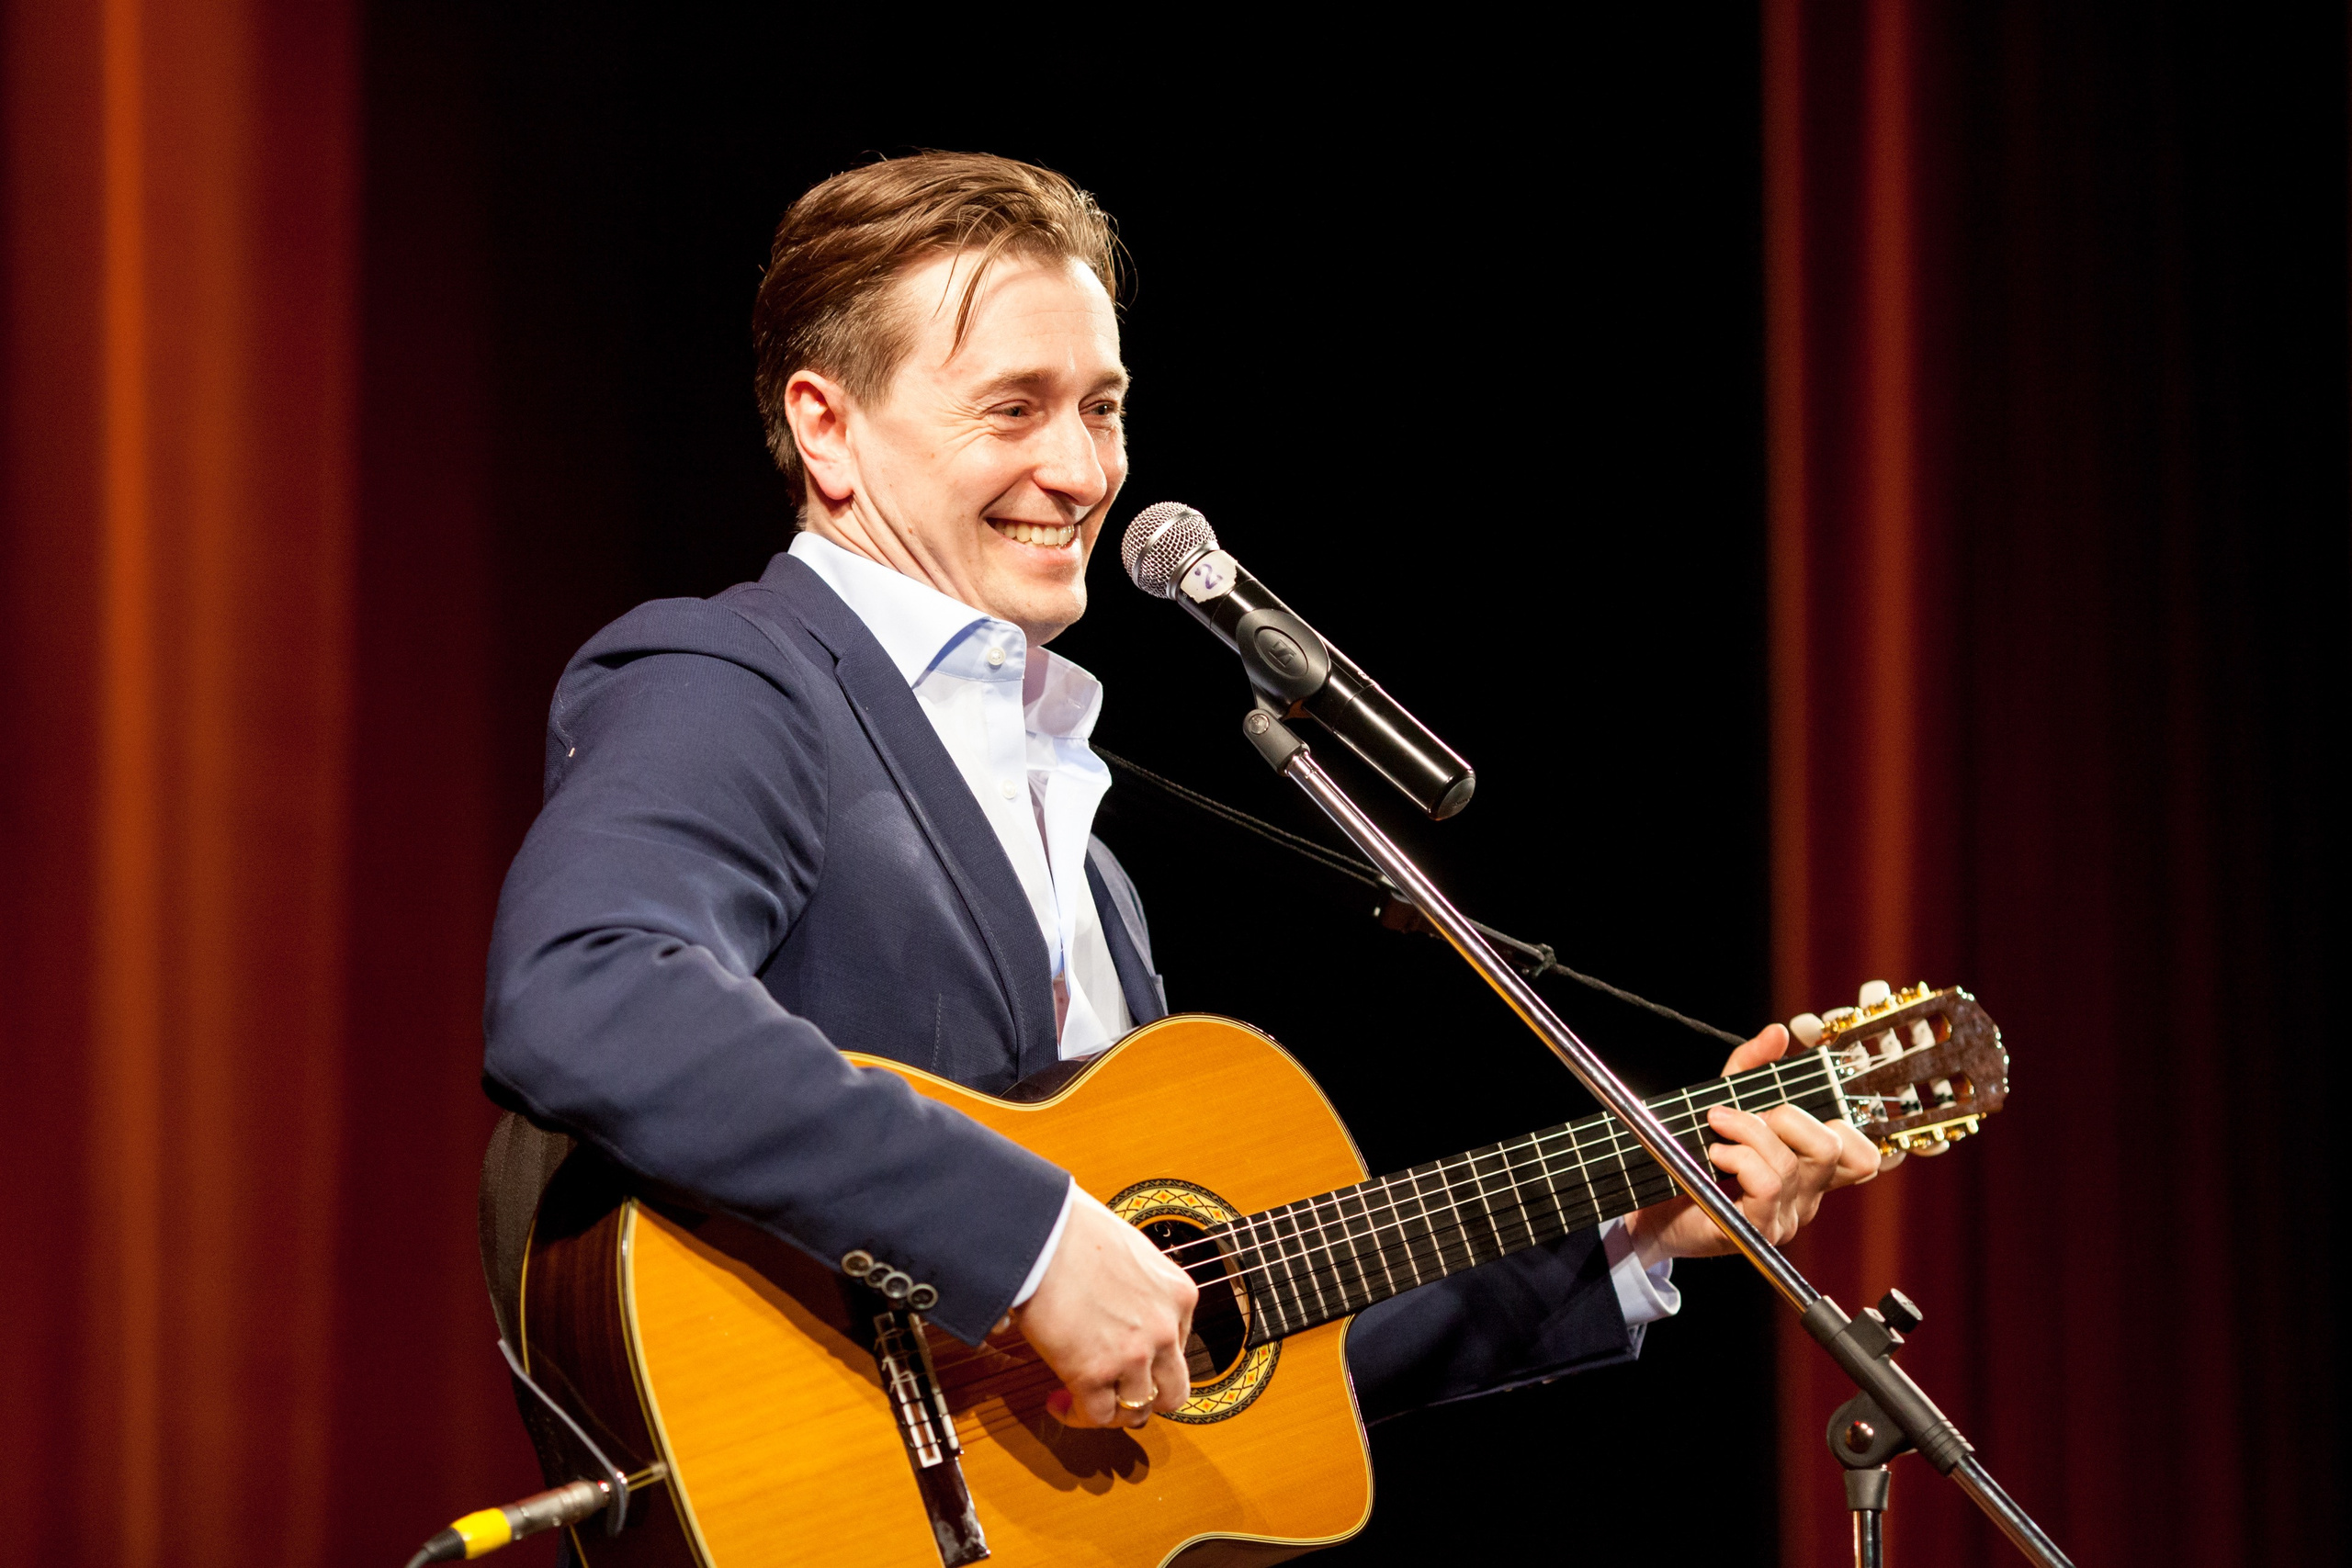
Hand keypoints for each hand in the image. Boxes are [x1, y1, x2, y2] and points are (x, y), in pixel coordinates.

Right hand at [1003, 1189, 1196, 1428]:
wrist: (1042, 1232)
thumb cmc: (1074, 1227)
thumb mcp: (1129, 1249)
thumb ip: (1136, 1282)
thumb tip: (1114, 1295)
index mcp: (1178, 1294)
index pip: (1180, 1344)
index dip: (1152, 1358)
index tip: (1126, 1358)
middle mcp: (1165, 1328)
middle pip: (1174, 1390)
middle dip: (1147, 1398)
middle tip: (1120, 1393)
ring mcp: (1134, 1355)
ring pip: (1138, 1410)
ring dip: (1111, 1411)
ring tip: (1082, 1400)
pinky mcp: (1094, 1374)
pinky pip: (1095, 1416)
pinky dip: (1077, 1416)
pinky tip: (1058, 1402)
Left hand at [1620, 1023, 1884, 1264]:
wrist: (1654, 1213)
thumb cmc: (1694, 1161)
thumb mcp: (1725, 1102)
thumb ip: (1751, 1067)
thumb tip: (1779, 1033)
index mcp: (1809, 1169)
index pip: (1862, 1157)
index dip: (1845, 1126)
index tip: (1795, 1106)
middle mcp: (1807, 1195)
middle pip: (1833, 1149)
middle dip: (1788, 1117)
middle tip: (1747, 1116)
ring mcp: (1786, 1217)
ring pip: (1790, 1164)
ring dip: (1747, 1132)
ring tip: (1716, 1128)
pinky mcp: (1758, 1229)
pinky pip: (1767, 1184)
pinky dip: (1739, 1158)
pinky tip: (1716, 1155)